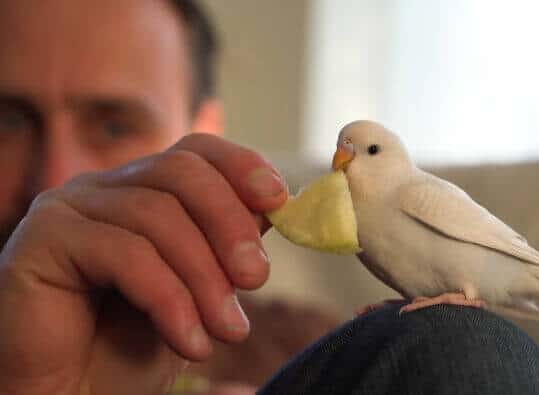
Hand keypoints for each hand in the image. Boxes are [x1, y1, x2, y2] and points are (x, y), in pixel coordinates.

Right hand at [0, 134, 286, 394]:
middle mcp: (104, 188)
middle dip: (230, 225)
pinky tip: (191, 342)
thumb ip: (226, 245)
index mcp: (142, 191)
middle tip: (256, 278)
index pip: (195, 152)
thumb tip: (273, 208)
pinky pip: (125, 252)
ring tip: (229, 329)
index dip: (242, 166)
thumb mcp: (198, 289)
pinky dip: (170, 298)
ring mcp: (69, 207)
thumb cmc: (133, 345)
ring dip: (205, 277)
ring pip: (157, 215)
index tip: (279, 200)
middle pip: (181, 171)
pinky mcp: (43, 239)